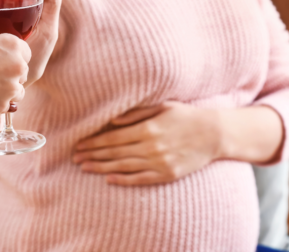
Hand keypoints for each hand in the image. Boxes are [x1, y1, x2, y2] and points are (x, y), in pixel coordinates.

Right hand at [0, 34, 30, 117]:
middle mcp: (17, 64)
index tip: (1, 64)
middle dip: (10, 76)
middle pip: (23, 72)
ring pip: (19, 91)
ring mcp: (12, 85)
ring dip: (7, 92)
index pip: (26, 54)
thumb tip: (11, 61)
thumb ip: (1, 52)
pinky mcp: (4, 104)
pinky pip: (8, 105)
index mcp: (12, 44)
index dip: (13, 60)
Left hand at [73, 102, 222, 185]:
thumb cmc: (186, 116)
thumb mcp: (163, 106)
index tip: (80, 144)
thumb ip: (137, 113)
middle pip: (115, 153)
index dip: (94, 142)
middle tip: (75, 157)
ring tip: (85, 168)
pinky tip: (109, 179)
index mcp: (148, 128)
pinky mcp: (167, 174)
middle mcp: (151, 146)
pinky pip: (140, 179)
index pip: (113, 138)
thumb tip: (113, 120)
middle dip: (93, 155)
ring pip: (123, 167)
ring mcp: (159, 162)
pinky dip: (123, 180)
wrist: (213, 134)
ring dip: (102, 168)